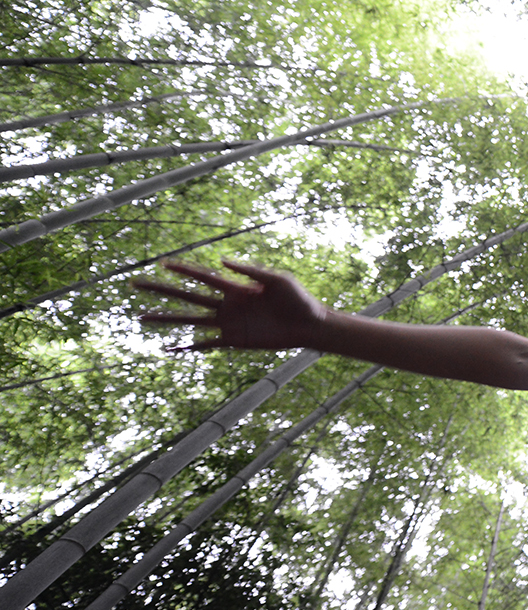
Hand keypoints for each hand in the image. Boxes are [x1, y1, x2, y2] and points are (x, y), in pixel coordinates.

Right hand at [134, 259, 329, 350]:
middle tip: (135, 284)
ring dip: (165, 318)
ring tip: (141, 317)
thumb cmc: (299, 299)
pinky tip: (169, 348)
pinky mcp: (234, 340)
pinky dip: (187, 347)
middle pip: (187, 295)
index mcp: (236, 287)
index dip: (182, 270)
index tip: (161, 263)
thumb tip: (221, 261)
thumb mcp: (278, 280)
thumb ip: (251, 271)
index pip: (202, 276)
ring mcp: (228, 323)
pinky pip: (206, 344)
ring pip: (189, 319)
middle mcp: (226, 304)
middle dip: (161, 290)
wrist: (310, 325)